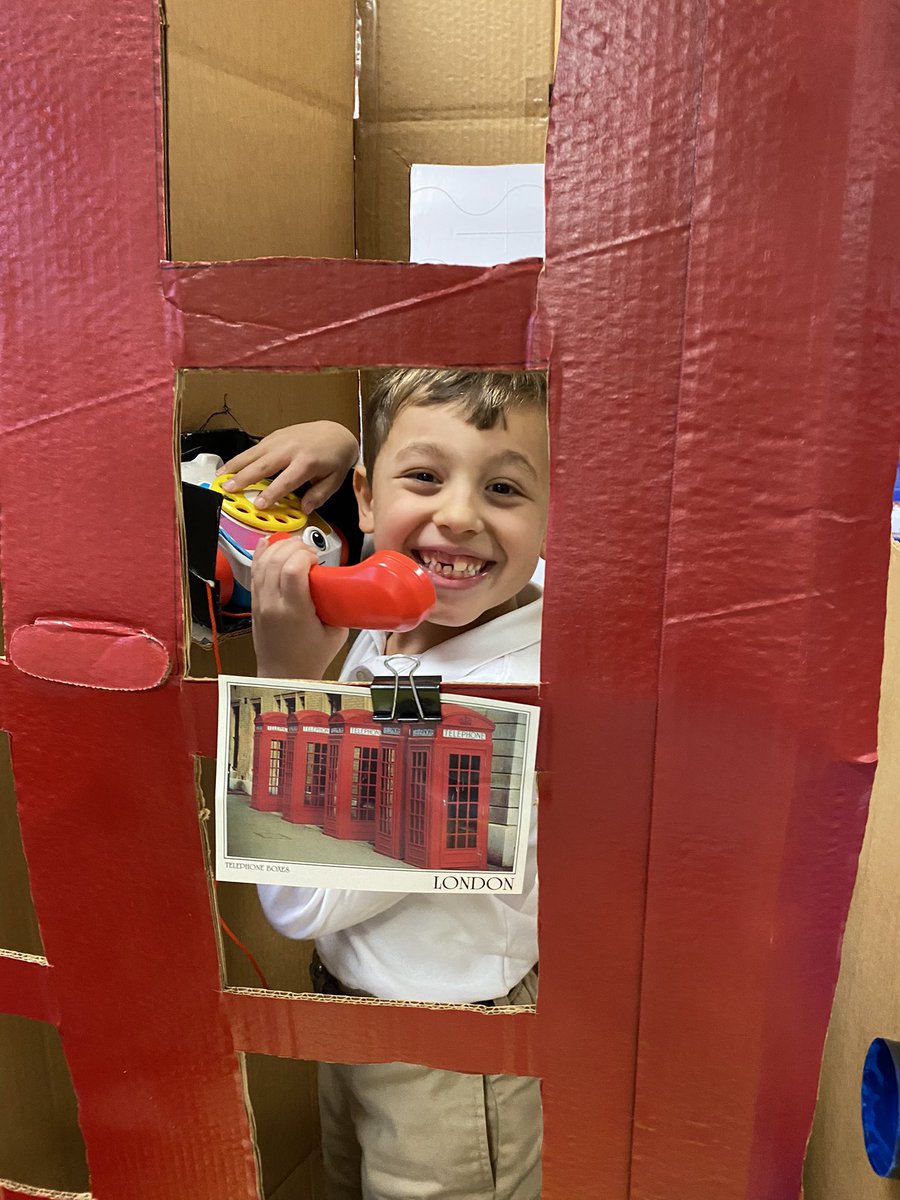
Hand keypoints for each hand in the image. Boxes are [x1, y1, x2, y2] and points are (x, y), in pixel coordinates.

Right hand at [222, 421, 359, 512]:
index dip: (271, 493)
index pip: (286, 481)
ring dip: (234, 466)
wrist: (336, 432)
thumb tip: (304, 509)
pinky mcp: (274, 436)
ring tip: (219, 478)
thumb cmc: (335, 457)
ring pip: (253, 454)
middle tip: (228, 489)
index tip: (259, 504)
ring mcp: (280, 440)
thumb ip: (319, 496)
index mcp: (307, 463)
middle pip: (263, 465)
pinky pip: (254, 448)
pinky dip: (240, 458)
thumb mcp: (334, 480)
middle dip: (243, 478)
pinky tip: (229, 466)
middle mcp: (291, 449)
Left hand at [251, 539, 347, 679]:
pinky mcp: (255, 602)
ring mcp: (261, 602)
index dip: (305, 554)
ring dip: (279, 547)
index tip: (317, 559)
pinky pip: (254, 570)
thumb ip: (338, 605)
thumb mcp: (336, 633)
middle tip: (308, 551)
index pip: (293, 569)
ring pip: (263, 561)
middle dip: (294, 546)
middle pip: (276, 559)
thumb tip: (341, 583)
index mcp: (294, 611)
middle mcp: (273, 604)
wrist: (284, 675)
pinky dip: (261, 554)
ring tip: (294, 547)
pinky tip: (269, 544)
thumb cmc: (309, 659)